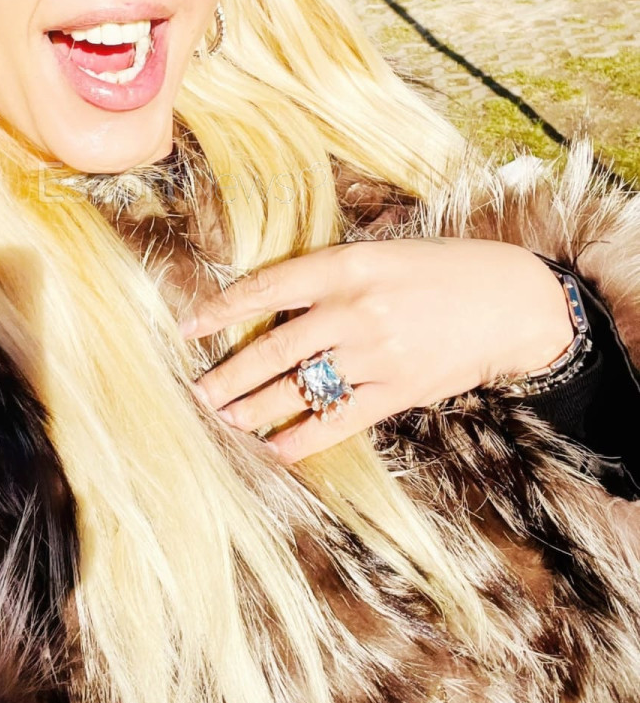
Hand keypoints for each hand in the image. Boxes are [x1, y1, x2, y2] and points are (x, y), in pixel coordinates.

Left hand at [181, 238, 574, 463]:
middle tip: (198, 391)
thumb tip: (276, 304)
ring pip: (298, 389)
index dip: (221, 310)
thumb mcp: (384, 253)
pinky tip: (275, 449)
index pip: (266, 288)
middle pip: (273, 348)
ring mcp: (376, 354)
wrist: (515, 303)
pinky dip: (302, 439)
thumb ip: (333, 277)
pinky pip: (338, 421)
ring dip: (254, 408)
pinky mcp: (398, 391)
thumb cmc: (446, 269)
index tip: (188, 328)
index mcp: (347, 265)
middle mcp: (355, 310)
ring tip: (224, 419)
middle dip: (229, 374)